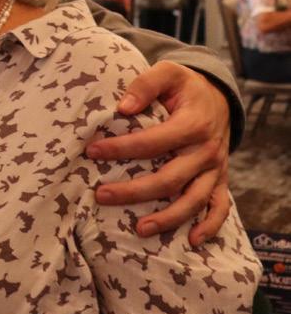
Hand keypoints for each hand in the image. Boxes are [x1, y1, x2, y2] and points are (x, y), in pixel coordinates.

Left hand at [85, 61, 229, 245]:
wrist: (218, 96)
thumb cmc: (184, 86)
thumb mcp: (168, 72)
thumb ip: (145, 85)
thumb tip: (122, 107)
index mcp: (192, 124)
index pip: (152, 142)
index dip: (121, 148)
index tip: (92, 152)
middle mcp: (206, 151)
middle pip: (170, 179)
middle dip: (134, 191)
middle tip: (101, 195)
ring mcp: (215, 169)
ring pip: (193, 200)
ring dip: (168, 218)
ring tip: (139, 229)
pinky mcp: (220, 180)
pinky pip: (219, 208)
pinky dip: (209, 227)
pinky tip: (191, 241)